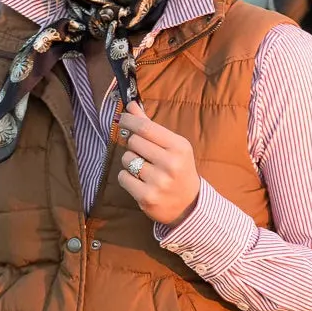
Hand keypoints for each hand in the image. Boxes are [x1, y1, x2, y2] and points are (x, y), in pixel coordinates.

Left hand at [117, 101, 200, 223]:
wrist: (189, 204)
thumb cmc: (178, 169)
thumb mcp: (172, 146)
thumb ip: (150, 126)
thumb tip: (131, 106)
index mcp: (179, 147)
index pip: (146, 127)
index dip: (129, 120)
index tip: (122, 118)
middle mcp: (171, 163)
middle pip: (134, 142)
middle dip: (133, 145)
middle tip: (142, 152)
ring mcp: (159, 182)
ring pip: (127, 159)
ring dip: (130, 162)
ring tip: (144, 169)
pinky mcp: (147, 197)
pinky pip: (123, 177)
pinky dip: (127, 178)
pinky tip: (139, 182)